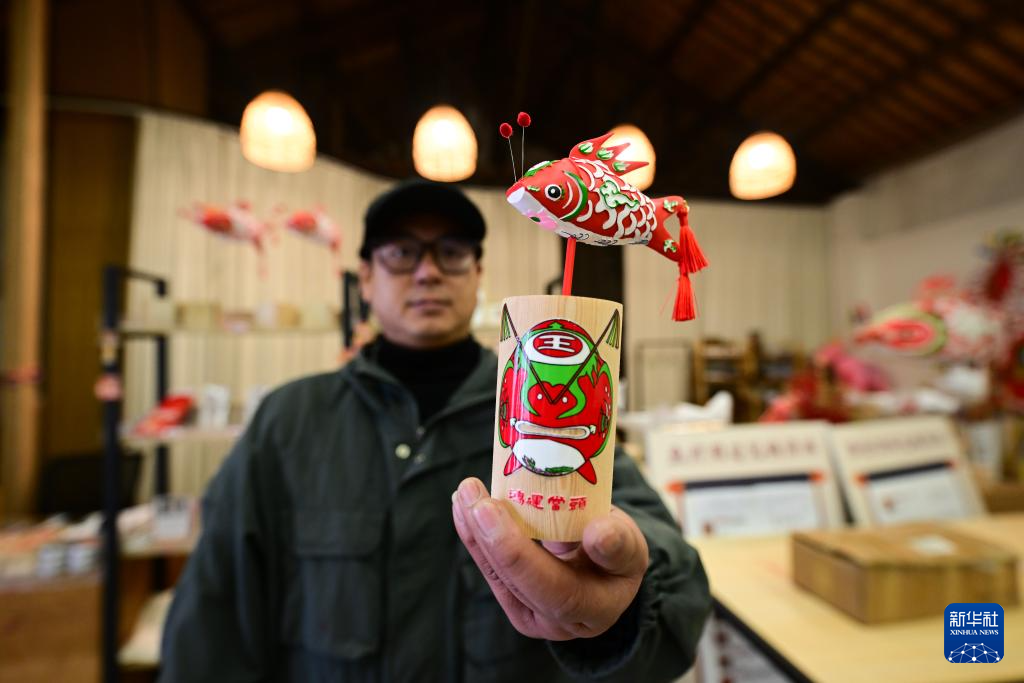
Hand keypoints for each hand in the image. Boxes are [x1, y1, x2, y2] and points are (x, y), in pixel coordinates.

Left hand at [452, 477, 647, 640]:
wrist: (604, 570)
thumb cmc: (620, 553)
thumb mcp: (630, 546)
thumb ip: (618, 544)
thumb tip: (599, 534)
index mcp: (596, 608)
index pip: (559, 592)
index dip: (529, 559)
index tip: (509, 517)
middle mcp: (561, 621)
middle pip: (521, 584)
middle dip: (496, 542)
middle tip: (478, 502)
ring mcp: (533, 614)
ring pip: (499, 575)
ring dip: (477, 533)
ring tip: (466, 494)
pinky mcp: (514, 600)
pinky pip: (490, 569)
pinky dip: (474, 536)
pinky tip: (462, 507)